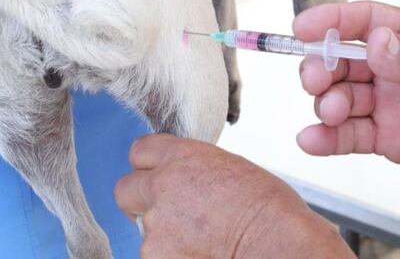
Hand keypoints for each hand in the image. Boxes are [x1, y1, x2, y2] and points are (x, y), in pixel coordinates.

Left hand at [115, 135, 350, 257]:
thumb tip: (184, 181)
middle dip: (140, 200)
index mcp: (182, 157)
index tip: (157, 175)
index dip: (150, 166)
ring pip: (145, 229)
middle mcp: (161, 186)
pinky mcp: (155, 256)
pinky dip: (173, 256)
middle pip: (126, 189)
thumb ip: (194, 170)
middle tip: (166, 213)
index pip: (140, 151)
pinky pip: (155, 255)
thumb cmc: (267, 208)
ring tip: (201, 240)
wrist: (274, 242)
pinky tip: (201, 254)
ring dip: (164, 235)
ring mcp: (154, 225)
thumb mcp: (229, 168)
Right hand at [294, 1, 399, 189]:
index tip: (303, 29)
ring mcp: (387, 101)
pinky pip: (348, 134)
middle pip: (342, 59)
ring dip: (326, 102)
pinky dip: (326, 137)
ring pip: (340, 96)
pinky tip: (312, 139)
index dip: (330, 22)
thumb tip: (376, 41)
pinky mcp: (386, 137)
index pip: (363, 20)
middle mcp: (394, 66)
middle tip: (318, 79)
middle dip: (322, 66)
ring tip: (333, 111)